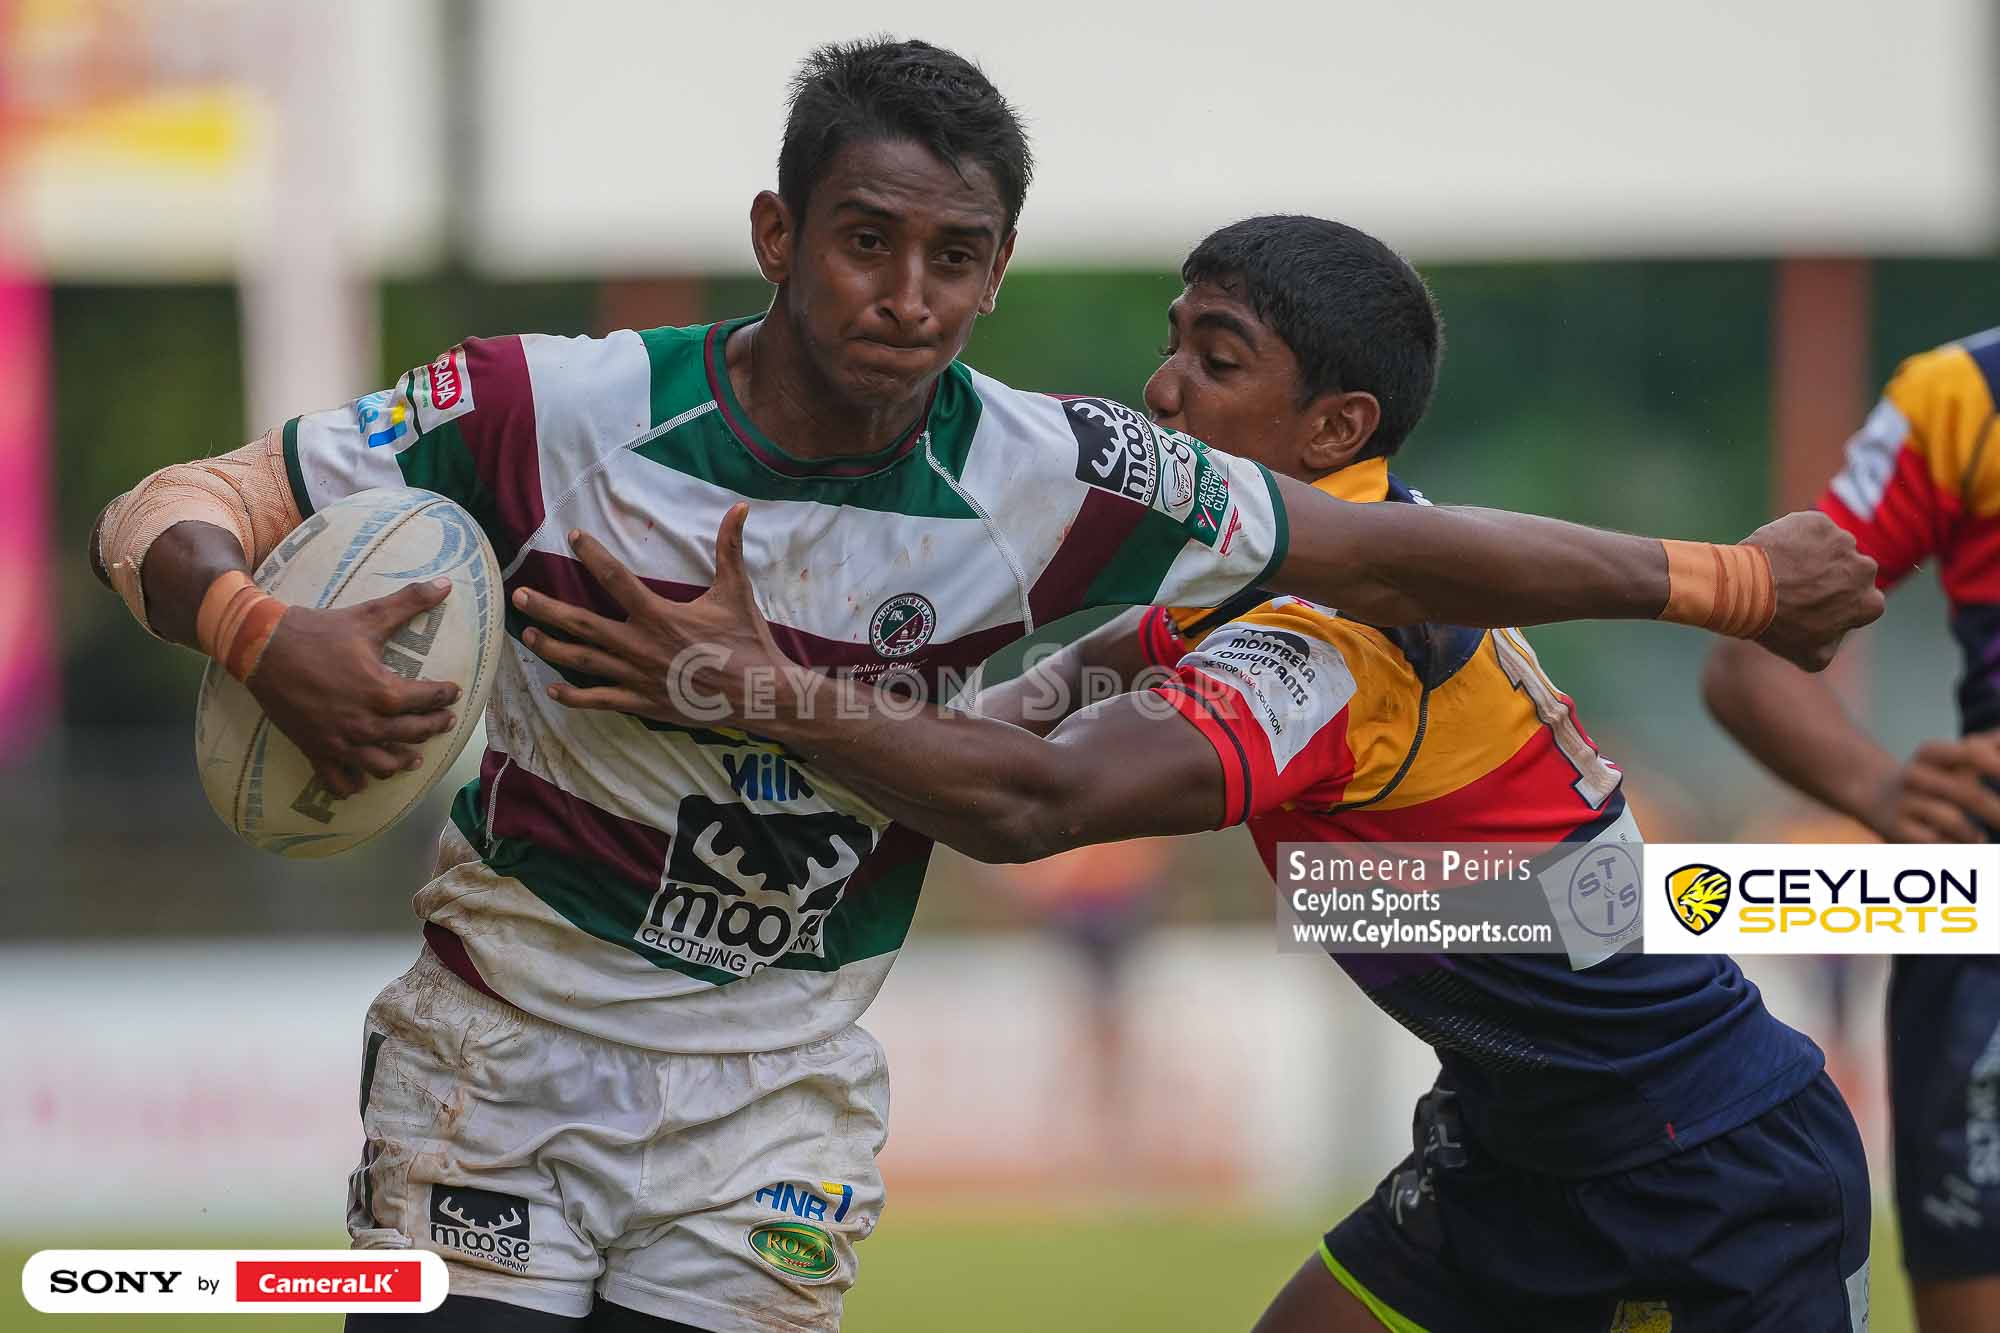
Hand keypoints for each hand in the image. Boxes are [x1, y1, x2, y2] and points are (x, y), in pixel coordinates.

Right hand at [247, 580, 460, 796]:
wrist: (263, 647)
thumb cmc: (318, 632)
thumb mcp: (368, 615)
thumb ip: (410, 602)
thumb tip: (446, 584)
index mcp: (383, 692)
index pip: (429, 699)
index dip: (446, 695)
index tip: (453, 691)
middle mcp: (366, 723)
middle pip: (413, 734)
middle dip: (434, 726)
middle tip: (443, 721)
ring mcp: (340, 741)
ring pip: (383, 764)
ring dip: (402, 761)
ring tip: (413, 758)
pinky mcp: (316, 750)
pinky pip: (338, 780)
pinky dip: (353, 785)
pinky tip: (363, 782)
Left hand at [512, 506, 814, 726]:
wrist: (759, 694)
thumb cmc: (747, 641)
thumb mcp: (736, 591)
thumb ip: (730, 549)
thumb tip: (739, 507)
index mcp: (658, 615)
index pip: (615, 578)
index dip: (592, 555)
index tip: (575, 537)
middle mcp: (640, 645)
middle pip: (582, 624)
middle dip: (547, 608)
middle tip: (519, 595)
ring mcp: (637, 676)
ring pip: (583, 660)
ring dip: (551, 646)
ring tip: (527, 634)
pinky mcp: (642, 702)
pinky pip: (599, 700)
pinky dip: (574, 696)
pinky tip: (553, 689)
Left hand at [1744, 512, 1883, 670]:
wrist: (1748, 590)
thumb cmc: (1778, 626)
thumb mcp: (1812, 657)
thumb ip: (1834, 644)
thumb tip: (1836, 635)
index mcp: (1870, 602)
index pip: (1861, 601)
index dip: (1838, 603)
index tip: (1814, 605)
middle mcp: (1865, 569)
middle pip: (1849, 570)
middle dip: (1829, 576)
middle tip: (1797, 585)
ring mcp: (1842, 543)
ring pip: (1831, 548)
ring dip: (1813, 555)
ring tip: (1783, 570)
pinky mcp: (1818, 523)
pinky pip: (1809, 529)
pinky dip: (1796, 537)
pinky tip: (1777, 552)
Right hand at [1861, 734, 1999, 842]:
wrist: (1876, 795)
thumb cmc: (1933, 776)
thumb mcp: (1954, 758)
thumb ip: (1987, 747)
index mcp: (1931, 753)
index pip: (1971, 754)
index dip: (1997, 766)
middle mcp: (1914, 775)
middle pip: (1967, 794)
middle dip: (1996, 812)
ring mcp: (1903, 802)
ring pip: (1953, 821)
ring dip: (1972, 833)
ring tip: (1980, 838)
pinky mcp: (1895, 828)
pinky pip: (1936, 842)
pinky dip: (1953, 845)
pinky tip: (1959, 845)